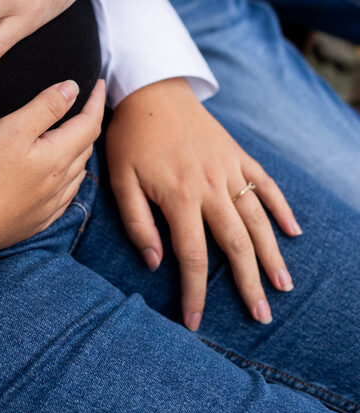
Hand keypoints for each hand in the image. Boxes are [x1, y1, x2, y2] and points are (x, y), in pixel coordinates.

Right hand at [0, 79, 104, 277]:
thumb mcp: (11, 129)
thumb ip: (45, 107)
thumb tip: (73, 88)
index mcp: (58, 157)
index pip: (89, 124)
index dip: (95, 101)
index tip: (98, 83)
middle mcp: (60, 183)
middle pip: (85, 148)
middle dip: (89, 123)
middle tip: (85, 105)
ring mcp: (49, 206)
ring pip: (77, 173)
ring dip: (80, 151)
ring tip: (75, 136)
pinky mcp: (35, 221)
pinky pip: (64, 196)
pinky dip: (68, 178)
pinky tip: (60, 179)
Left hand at [105, 79, 301, 330]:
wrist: (151, 90)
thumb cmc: (130, 137)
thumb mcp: (120, 180)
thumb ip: (137, 223)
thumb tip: (156, 263)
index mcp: (179, 196)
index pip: (193, 256)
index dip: (196, 292)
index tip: (195, 322)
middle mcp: (211, 186)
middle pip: (236, 244)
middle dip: (249, 284)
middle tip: (262, 316)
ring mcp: (228, 169)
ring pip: (257, 218)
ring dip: (272, 254)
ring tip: (283, 285)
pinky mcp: (238, 155)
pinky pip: (265, 184)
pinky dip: (281, 207)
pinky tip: (293, 232)